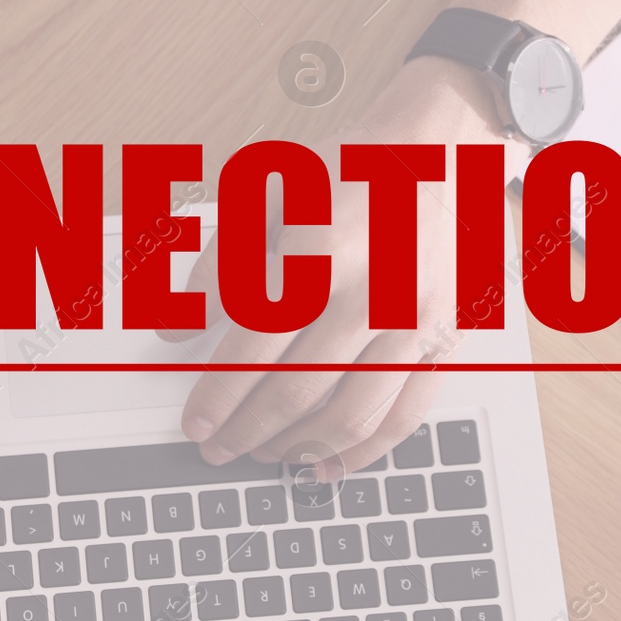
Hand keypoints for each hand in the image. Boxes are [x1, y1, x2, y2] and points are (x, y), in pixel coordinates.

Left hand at [167, 0, 620, 480]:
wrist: (440, 153)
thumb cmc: (347, 169)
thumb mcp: (265, 189)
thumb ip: (217, 258)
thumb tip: (179, 329)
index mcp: (318, 251)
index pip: (253, 347)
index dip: (217, 396)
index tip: (194, 423)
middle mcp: (370, 294)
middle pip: (296, 390)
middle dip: (247, 431)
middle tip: (217, 451)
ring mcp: (412, 323)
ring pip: (350, 414)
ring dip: (297, 449)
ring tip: (261, 457)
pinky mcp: (441, 341)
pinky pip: (404, 416)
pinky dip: (363, 453)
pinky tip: (326, 468)